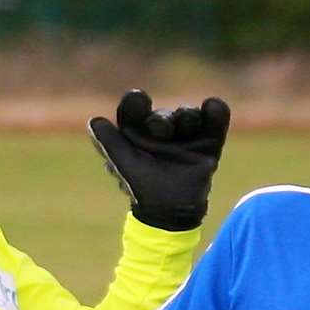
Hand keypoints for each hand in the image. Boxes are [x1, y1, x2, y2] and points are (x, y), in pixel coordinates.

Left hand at [88, 89, 229, 230]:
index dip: (135, 102)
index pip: (134, 108)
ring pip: (187, 115)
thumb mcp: (124, 164)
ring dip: (187, 116)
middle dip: (161, 120)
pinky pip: (215, 121)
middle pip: (162, 115)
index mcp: (136, 130)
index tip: (137, 98)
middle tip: (161, 130)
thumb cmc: (141, 187)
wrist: (170, 212)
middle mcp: (161, 128)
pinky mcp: (208, 141)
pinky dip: (216, 112)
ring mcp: (185, 134)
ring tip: (187, 125)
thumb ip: (110, 143)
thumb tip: (94, 121)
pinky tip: (212, 105)